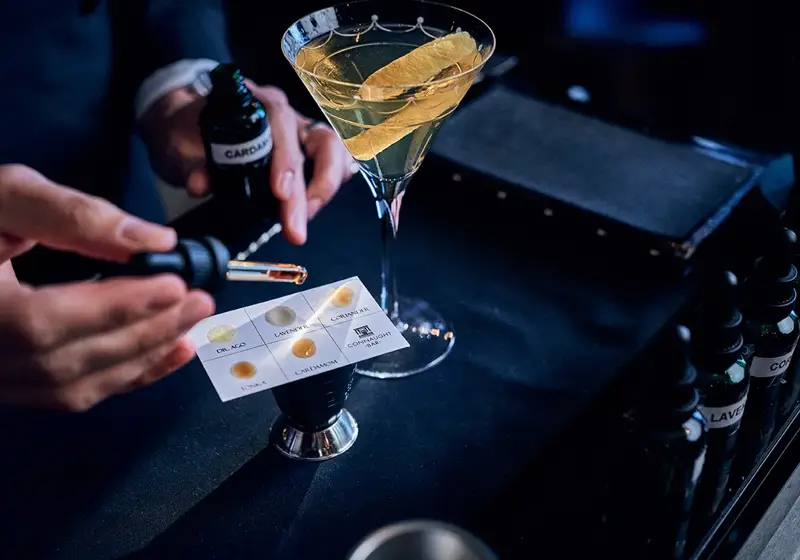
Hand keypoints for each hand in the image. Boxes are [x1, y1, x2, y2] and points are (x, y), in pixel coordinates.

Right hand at [0, 164, 214, 410]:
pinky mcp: (7, 385)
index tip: (176, 284)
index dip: (119, 306)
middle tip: (199, 302)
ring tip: (189, 327)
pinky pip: (67, 394)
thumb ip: (73, 216)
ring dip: (140, 359)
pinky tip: (164, 354)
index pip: (48, 321)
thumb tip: (154, 241)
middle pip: (69, 361)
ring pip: (72, 388)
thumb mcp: (3, 197)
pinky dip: (122, 377)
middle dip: (144, 332)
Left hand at [141, 83, 356, 244]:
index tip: (280, 192)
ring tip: (306, 218)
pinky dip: (332, 182)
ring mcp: (299, 130)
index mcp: (254, 102)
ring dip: (326, 186)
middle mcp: (284, 114)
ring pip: (334, 148)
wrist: (184, 125)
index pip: (281, 123)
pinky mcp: (307, 149)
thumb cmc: (186, 132)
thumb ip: (191, 163)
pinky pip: (335, 160)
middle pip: (317, 142)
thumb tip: (199, 184)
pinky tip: (316, 206)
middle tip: (296, 227)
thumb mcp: (179, 145)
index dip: (285, 160)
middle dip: (313, 188)